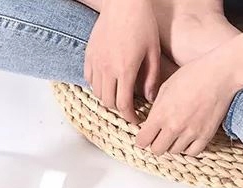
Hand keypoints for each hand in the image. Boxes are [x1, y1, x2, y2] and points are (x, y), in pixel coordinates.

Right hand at [85, 0, 161, 123]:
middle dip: (119, 109)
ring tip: (118, 96)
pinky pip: (89, 79)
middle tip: (128, 109)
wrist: (124, 4)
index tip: (135, 120)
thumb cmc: (143, 24)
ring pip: (97, 93)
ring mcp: (96, 63)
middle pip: (108, 102)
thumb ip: (151, 78)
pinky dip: (97, 86)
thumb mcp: (153, 52)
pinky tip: (106, 83)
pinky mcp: (89, 55)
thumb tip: (149, 99)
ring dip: (107, 98)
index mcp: (125, 70)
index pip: (123, 104)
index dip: (129, 116)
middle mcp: (107, 70)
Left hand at [136, 52, 240, 155]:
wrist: (221, 74)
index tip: (145, 135)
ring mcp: (191, 133)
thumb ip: (156, 109)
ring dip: (172, 144)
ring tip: (176, 133)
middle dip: (156, 143)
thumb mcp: (165, 88)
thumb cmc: (192, 75)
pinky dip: (188, 147)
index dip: (142, 139)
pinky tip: (188, 138)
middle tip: (160, 135)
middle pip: (157, 150)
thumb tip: (150, 124)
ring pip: (174, 151)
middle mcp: (174, 127)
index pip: (142, 141)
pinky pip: (192, 152)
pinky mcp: (206, 135)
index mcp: (160, 115)